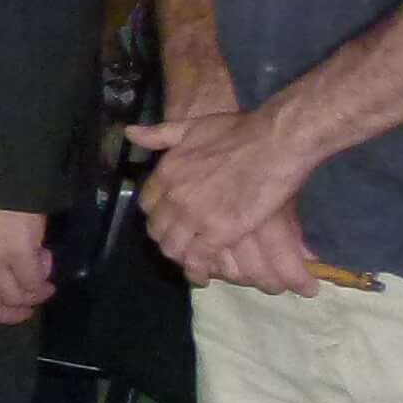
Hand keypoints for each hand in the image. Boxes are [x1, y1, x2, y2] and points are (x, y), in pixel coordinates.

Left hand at [129, 105, 328, 287]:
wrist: (272, 143)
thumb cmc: (238, 132)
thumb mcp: (190, 126)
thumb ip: (159, 134)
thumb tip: (130, 133)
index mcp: (166, 173)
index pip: (148, 204)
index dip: (156, 215)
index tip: (166, 220)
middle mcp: (174, 197)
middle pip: (158, 229)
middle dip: (166, 239)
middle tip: (178, 246)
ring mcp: (195, 216)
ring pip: (174, 247)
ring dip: (180, 257)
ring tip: (189, 263)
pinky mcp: (220, 231)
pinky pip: (199, 258)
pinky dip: (198, 270)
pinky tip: (202, 276)